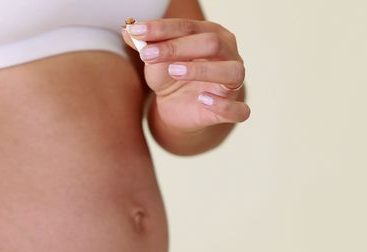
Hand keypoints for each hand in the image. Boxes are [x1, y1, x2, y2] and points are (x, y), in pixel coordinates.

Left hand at [123, 18, 249, 132]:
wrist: (177, 109)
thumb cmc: (171, 76)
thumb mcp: (155, 59)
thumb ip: (145, 44)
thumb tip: (127, 30)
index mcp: (212, 34)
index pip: (188, 26)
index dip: (161, 29)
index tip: (135, 32)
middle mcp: (229, 54)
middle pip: (211, 43)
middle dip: (177, 47)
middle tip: (148, 55)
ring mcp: (234, 82)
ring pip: (232, 71)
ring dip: (202, 70)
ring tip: (174, 71)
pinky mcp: (233, 107)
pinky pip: (239, 109)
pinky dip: (223, 106)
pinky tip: (203, 100)